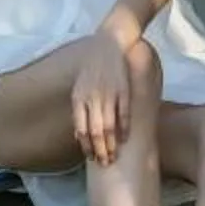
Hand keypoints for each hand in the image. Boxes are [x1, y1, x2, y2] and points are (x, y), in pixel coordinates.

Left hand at [70, 32, 134, 165]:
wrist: (110, 43)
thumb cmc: (93, 67)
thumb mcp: (80, 86)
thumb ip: (80, 108)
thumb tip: (80, 132)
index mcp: (79, 98)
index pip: (80, 128)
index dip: (85, 145)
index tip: (91, 157)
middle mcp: (92, 98)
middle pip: (94, 131)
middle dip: (99, 150)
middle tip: (105, 163)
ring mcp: (108, 94)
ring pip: (109, 126)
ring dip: (111, 144)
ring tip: (114, 155)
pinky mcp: (124, 89)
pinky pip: (124, 113)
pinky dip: (124, 128)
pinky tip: (125, 139)